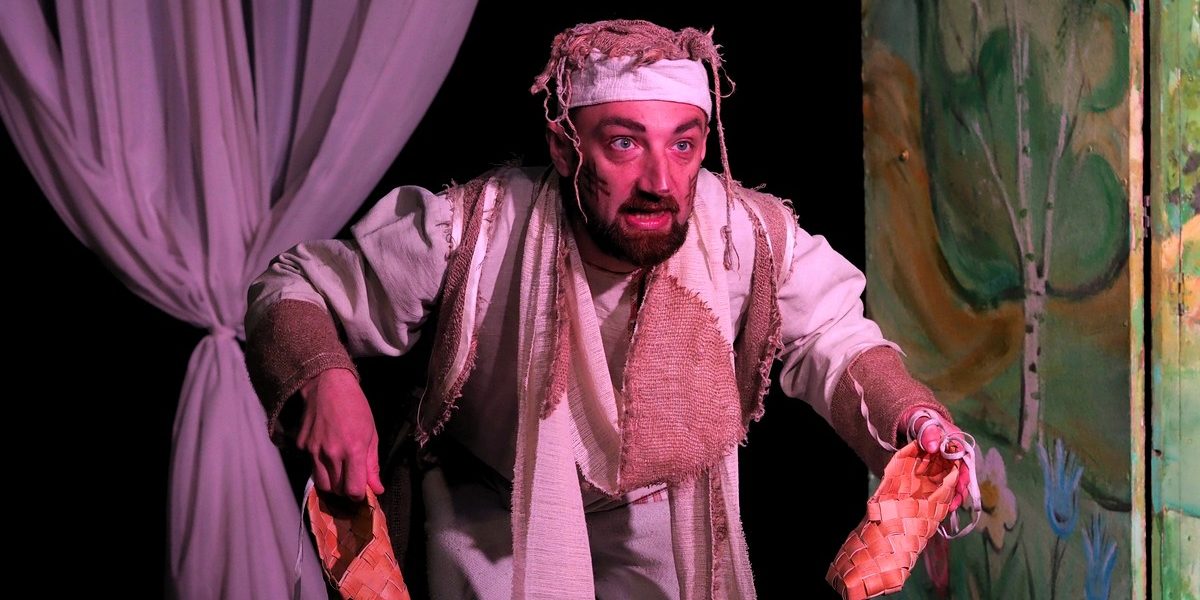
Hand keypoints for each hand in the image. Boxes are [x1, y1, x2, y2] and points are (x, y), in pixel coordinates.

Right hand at [296, 368, 384, 500]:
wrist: (327, 385)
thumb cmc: (355, 407)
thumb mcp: (371, 434)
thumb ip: (372, 465)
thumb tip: (377, 489)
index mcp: (352, 449)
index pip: (353, 490)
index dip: (360, 495)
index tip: (363, 489)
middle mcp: (331, 453)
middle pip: (336, 490)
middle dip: (346, 489)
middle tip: (352, 479)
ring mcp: (313, 450)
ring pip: (321, 483)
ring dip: (332, 483)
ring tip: (340, 470)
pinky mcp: (301, 446)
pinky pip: (311, 466)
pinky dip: (320, 466)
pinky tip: (327, 451)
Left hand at [902, 408, 971, 512]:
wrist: (906, 421)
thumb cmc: (916, 420)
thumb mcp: (920, 421)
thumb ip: (927, 431)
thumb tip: (934, 446)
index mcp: (954, 440)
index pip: (964, 460)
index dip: (964, 475)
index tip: (960, 487)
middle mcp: (952, 453)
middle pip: (960, 474)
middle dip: (958, 490)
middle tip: (953, 505)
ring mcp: (943, 463)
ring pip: (951, 481)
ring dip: (950, 495)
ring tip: (947, 509)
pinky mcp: (934, 470)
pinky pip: (939, 483)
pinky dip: (940, 493)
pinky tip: (937, 505)